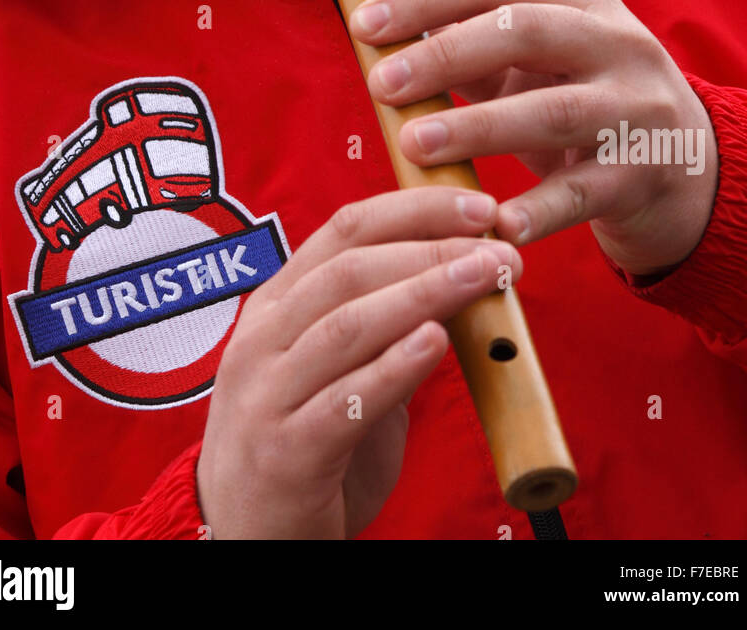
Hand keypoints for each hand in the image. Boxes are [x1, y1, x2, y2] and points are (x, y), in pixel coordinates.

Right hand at [196, 187, 521, 538]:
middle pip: (350, 269)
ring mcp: (267, 395)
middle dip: (431, 248)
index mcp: (277, 305)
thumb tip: (463, 274)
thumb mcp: (339, 370)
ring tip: (483, 278)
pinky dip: (393, 367)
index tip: (480, 206)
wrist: (249, 539)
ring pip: (347, 324)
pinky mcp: (284, 453)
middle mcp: (263, 340)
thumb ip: (386, 326)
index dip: (415, 209)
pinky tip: (435, 344)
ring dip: (424, 293)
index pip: (345, 230)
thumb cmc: (306, 444)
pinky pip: (343, 402)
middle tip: (498, 248)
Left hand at [350, 0, 718, 276]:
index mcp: (582, 2)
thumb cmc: (587, 105)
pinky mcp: (643, 175)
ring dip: (476, 127)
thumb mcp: (543, 65)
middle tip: (381, 86)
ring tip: (415, 146)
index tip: (365, 24)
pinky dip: (537, 210)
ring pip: (552, 110)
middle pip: (525, 31)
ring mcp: (636, 109)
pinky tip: (493, 224)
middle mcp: (616, 44)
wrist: (690, 170)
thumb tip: (385, 43)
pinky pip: (582, 192)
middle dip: (445, 55)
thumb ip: (476, 52)